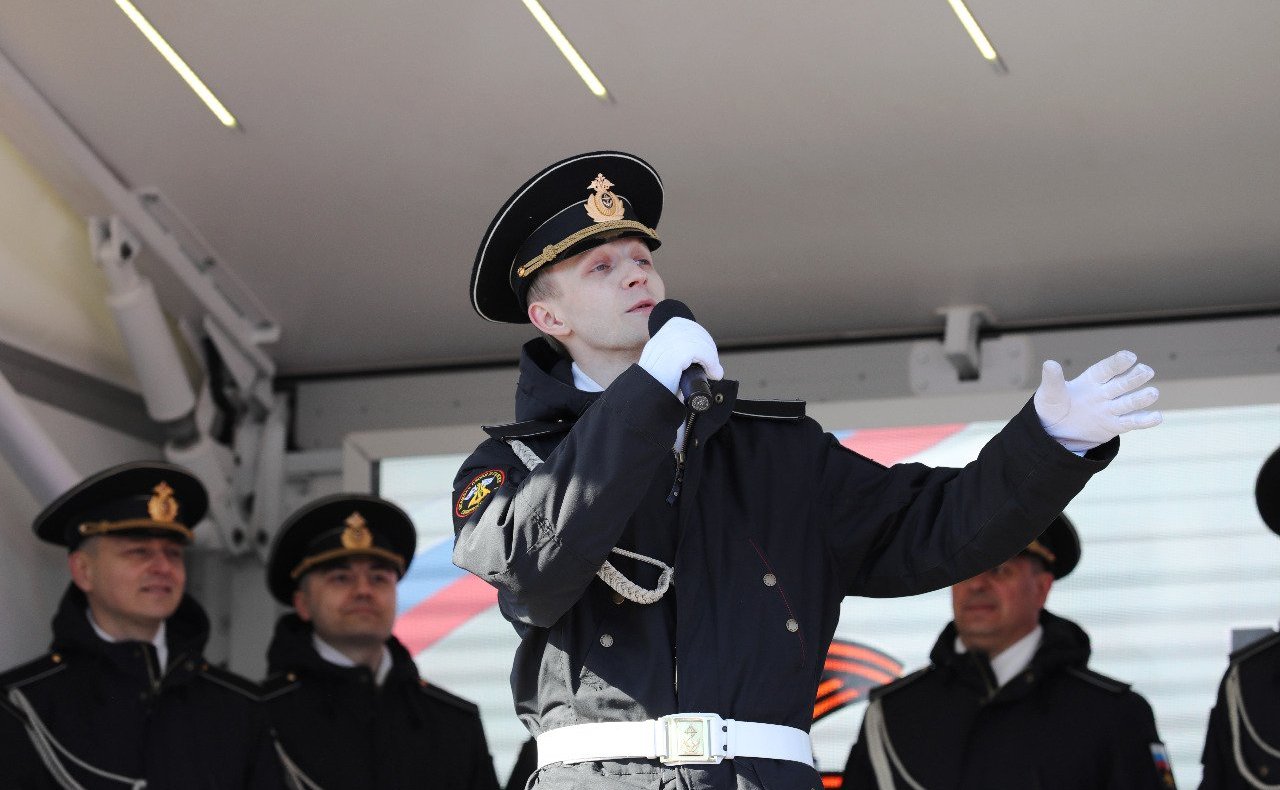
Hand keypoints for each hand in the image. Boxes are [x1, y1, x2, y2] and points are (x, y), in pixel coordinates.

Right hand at [638, 317, 723, 394]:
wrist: (646, 403)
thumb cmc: (659, 390)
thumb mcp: (670, 369)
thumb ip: (684, 361)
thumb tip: (711, 366)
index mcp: (658, 339)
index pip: (686, 325)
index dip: (701, 337)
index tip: (708, 355)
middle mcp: (661, 339)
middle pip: (694, 330)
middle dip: (709, 346)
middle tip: (713, 366)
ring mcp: (665, 345)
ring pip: (699, 340)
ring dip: (711, 356)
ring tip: (713, 372)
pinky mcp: (673, 355)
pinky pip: (700, 351)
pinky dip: (710, 362)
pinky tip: (712, 373)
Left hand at [1034, 350, 1161, 451]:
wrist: (1055, 429)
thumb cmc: (1053, 405)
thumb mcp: (1049, 393)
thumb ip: (1052, 380)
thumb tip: (1049, 364)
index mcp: (1090, 380)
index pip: (1106, 369)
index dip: (1117, 363)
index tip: (1129, 356)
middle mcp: (1105, 392)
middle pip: (1122, 383)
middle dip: (1135, 377)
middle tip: (1146, 370)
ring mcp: (1111, 408)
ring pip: (1130, 402)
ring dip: (1142, 398)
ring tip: (1153, 393)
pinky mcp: (1114, 425)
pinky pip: (1131, 422)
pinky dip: (1144, 420)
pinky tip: (1157, 417)